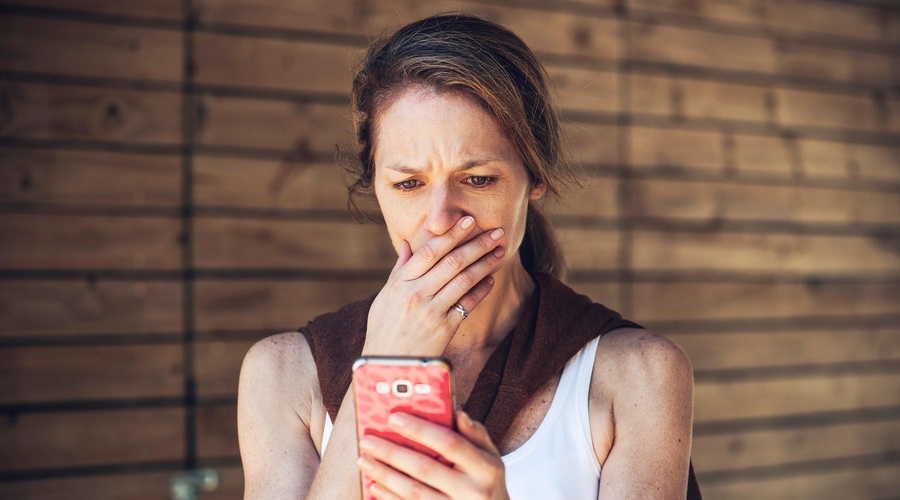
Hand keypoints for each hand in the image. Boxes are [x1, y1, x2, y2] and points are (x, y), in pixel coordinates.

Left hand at [357, 411, 509, 499]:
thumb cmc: (487, 483)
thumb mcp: (491, 457)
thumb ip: (475, 434)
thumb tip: (458, 413)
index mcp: (486, 468)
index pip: (449, 443)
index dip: (420, 429)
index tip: (393, 417)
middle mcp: (472, 491)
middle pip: (424, 468)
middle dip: (391, 453)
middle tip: (368, 441)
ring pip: (413, 492)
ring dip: (384, 475)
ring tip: (364, 461)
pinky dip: (390, 498)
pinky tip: (375, 486)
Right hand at [363, 216, 505, 356]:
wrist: (386, 367)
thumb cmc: (384, 331)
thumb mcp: (384, 298)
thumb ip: (399, 270)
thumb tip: (409, 243)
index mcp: (400, 284)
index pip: (429, 251)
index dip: (451, 234)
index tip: (468, 220)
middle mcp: (415, 294)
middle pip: (452, 262)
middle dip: (477, 245)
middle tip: (497, 232)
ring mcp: (431, 312)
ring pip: (464, 280)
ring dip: (485, 264)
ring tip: (500, 252)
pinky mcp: (444, 329)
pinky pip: (467, 304)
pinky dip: (481, 290)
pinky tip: (491, 280)